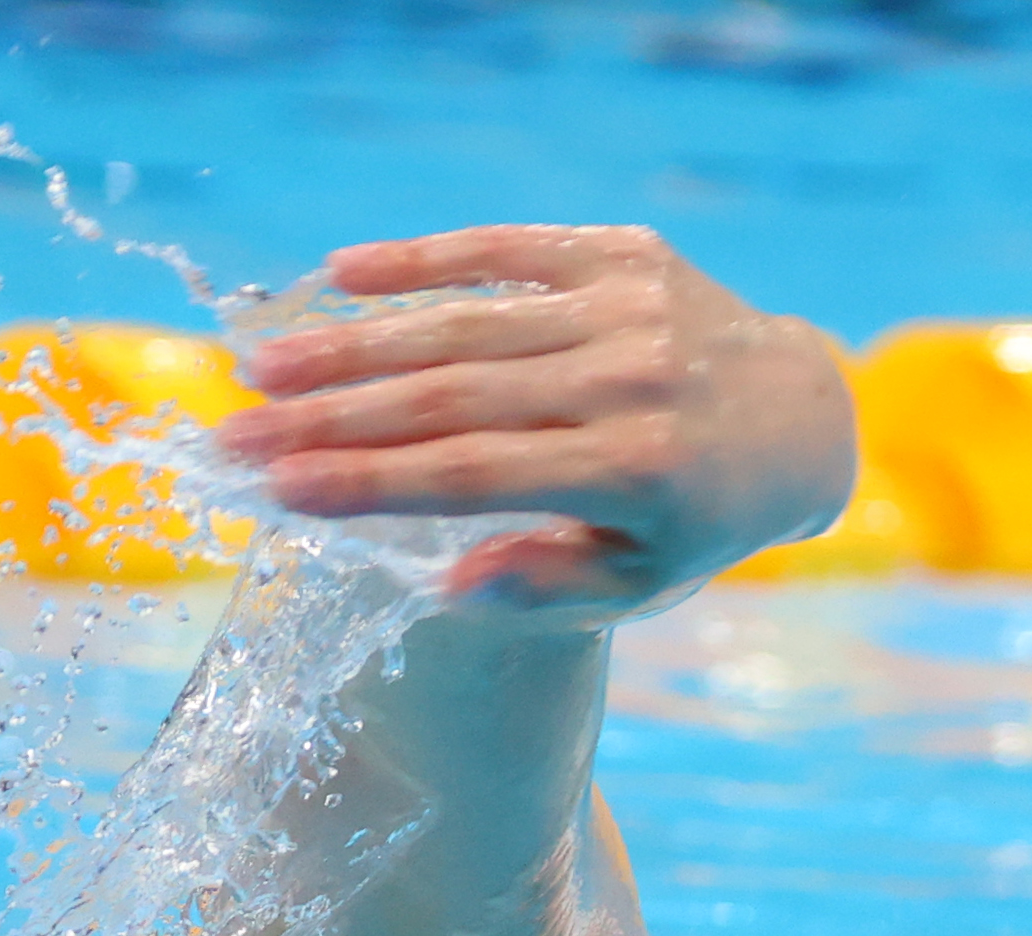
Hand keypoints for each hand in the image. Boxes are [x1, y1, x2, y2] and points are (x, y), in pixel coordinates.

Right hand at [215, 224, 854, 620]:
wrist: (797, 413)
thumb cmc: (699, 519)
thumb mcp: (641, 582)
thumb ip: (548, 588)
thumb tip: (445, 584)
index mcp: (635, 473)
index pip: (472, 477)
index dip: (367, 483)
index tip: (277, 492)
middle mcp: (629, 382)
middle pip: (450, 398)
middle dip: (329, 418)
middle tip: (233, 435)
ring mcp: (626, 308)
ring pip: (465, 325)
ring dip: (352, 343)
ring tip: (261, 365)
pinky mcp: (623, 253)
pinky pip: (508, 250)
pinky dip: (424, 261)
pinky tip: (340, 273)